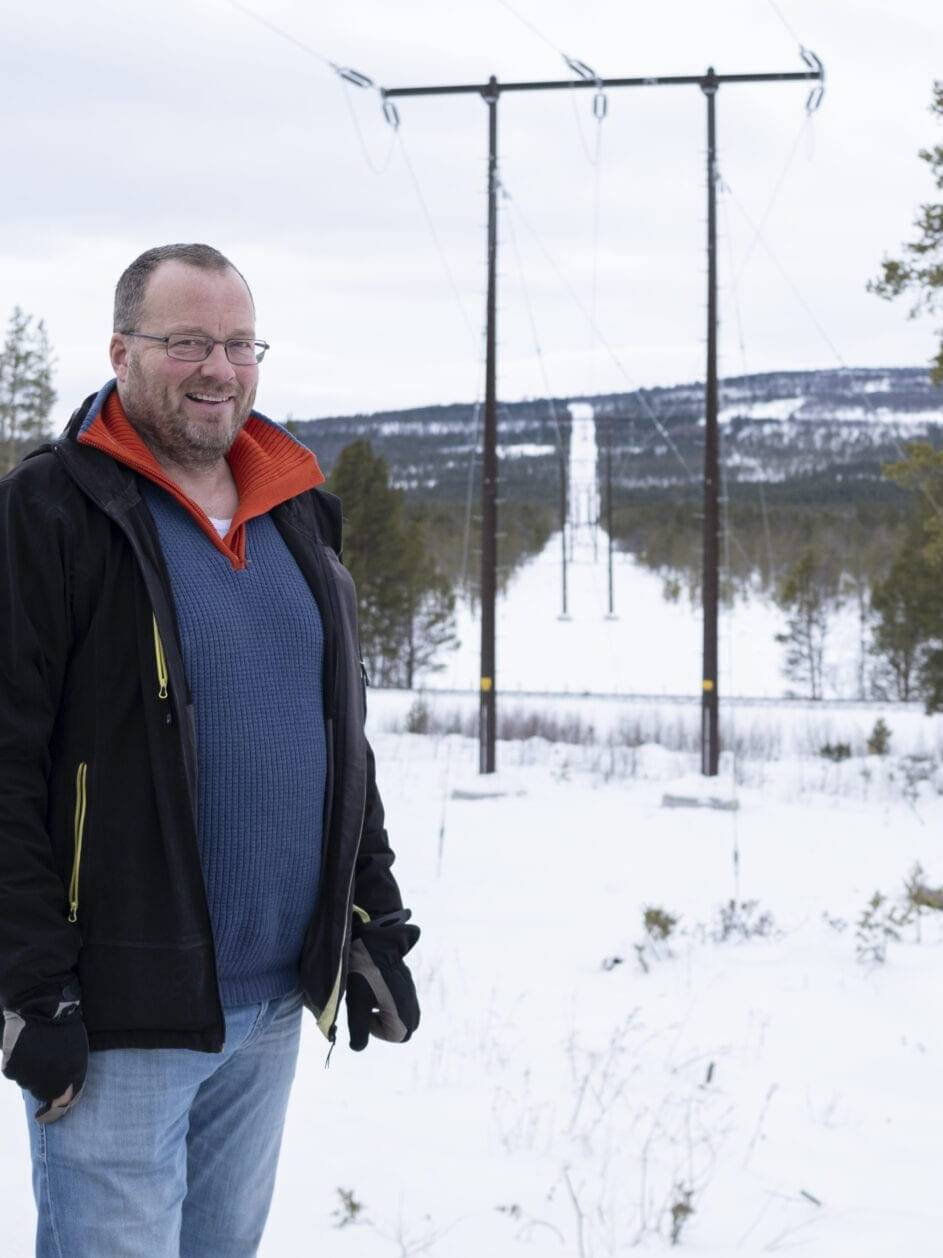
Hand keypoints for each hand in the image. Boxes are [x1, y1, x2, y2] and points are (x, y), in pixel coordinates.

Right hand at [2, 986, 87, 1117]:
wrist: (41, 1006)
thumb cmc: (64, 1026)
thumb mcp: (77, 1051)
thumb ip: (73, 1077)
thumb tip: (63, 1100)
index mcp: (69, 1074)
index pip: (62, 1100)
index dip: (59, 1095)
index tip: (55, 1090)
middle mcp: (48, 1079)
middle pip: (42, 1093)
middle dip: (44, 1082)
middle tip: (45, 1060)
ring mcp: (28, 1075)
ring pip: (27, 1083)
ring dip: (31, 1072)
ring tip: (36, 1050)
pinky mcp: (11, 1068)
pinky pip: (13, 1073)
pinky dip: (17, 1064)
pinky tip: (24, 1049)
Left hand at [346, 911, 419, 1051]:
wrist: (371, 941)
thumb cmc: (362, 975)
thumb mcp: (356, 1005)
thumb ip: (358, 1032)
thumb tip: (358, 1047)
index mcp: (403, 1011)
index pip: (398, 1037)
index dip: (378, 1031)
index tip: (365, 1016)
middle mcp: (411, 1002)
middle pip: (405, 1028)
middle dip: (387, 1026)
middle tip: (369, 1009)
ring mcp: (411, 990)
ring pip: (404, 1014)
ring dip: (388, 1013)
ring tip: (371, 997)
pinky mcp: (407, 980)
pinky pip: (403, 1001)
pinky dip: (391, 1002)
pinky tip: (376, 987)